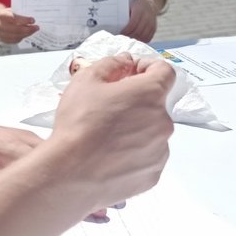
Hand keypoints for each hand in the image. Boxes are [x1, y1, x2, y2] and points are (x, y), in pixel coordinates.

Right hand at [0, 4, 37, 43]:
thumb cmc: (6, 12)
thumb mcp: (11, 9)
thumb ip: (19, 14)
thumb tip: (32, 19)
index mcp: (2, 16)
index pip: (14, 19)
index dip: (25, 20)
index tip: (33, 20)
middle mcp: (0, 26)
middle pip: (17, 30)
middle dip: (28, 29)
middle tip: (36, 27)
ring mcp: (0, 34)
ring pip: (16, 36)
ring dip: (27, 34)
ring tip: (33, 31)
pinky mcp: (3, 40)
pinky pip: (14, 41)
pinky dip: (22, 38)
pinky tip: (26, 34)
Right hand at [48, 54, 174, 210]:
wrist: (70, 174)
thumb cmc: (78, 126)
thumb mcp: (86, 80)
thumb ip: (111, 64)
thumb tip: (124, 61)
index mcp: (150, 94)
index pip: (165, 71)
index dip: (147, 67)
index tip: (132, 73)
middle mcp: (162, 122)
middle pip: (155, 104)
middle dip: (136, 101)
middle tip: (109, 107)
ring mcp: (160, 151)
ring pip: (152, 132)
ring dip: (136, 129)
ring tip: (106, 136)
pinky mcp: (152, 174)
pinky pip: (147, 158)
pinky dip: (134, 154)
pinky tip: (110, 155)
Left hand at [120, 0, 157, 42]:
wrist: (150, 4)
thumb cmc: (137, 6)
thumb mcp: (130, 7)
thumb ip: (126, 15)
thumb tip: (116, 25)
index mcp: (139, 11)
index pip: (132, 24)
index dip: (126, 31)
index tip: (120, 34)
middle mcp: (147, 17)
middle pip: (138, 31)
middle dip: (129, 37)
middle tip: (123, 39)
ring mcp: (152, 24)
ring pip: (143, 36)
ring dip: (135, 40)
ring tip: (129, 41)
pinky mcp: (154, 29)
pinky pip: (148, 38)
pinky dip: (142, 41)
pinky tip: (136, 41)